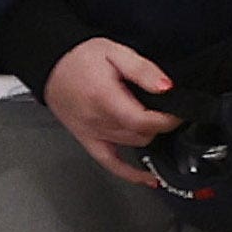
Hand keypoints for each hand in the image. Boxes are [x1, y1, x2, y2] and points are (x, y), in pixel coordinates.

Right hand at [44, 37, 185, 182]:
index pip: (145, 121)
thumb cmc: (80, 58)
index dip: (169, 120)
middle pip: (142, 135)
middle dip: (161, 124)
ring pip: (132, 145)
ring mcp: (91, 133)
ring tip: (158, 124)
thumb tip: (166, 87)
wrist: (50, 64)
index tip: (181, 112)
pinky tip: (149, 179)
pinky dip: (130, 172)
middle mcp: (97, 120)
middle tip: (169, 111)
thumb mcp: (116, 52)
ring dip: (149, 136)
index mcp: (105, 99)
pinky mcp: (86, 139)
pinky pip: (110, 162)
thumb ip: (143, 70)